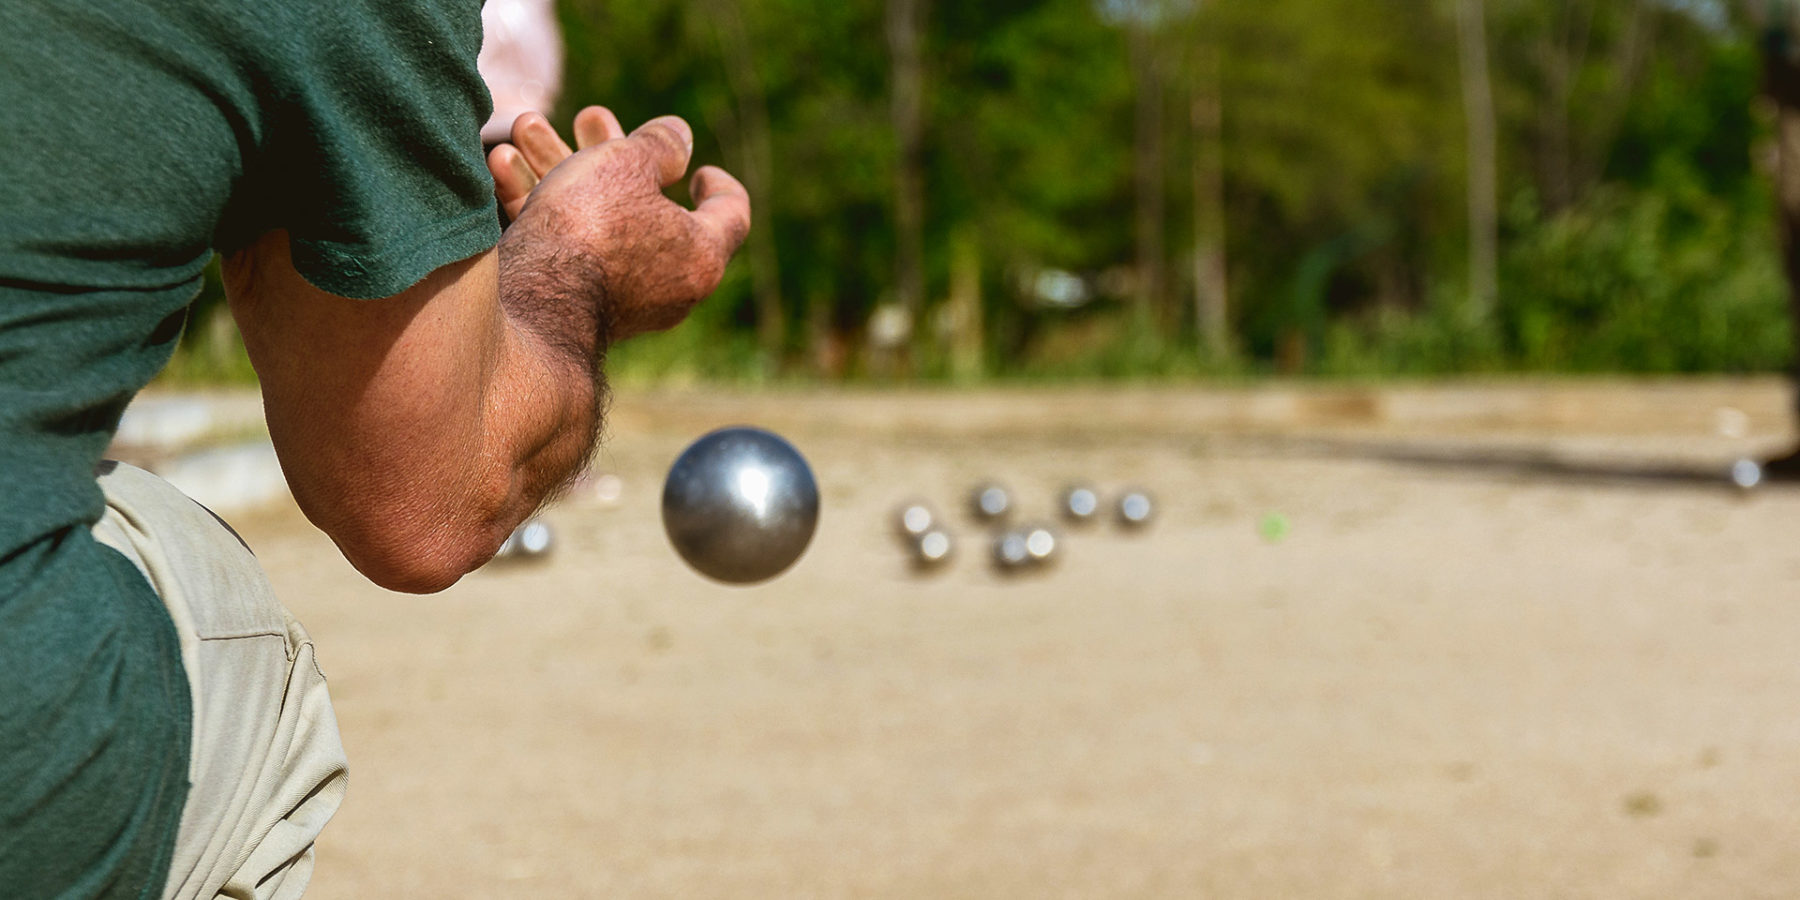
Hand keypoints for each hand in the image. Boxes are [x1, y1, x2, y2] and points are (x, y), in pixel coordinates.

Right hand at [487, 107, 750, 344]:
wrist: (528, 303)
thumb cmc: (591, 227)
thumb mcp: (627, 164)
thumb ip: (658, 145)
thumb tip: (680, 137)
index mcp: (701, 256)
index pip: (730, 215)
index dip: (719, 186)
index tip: (701, 170)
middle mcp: (669, 288)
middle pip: (648, 207)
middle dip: (610, 152)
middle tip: (589, 117)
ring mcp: (620, 301)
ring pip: (596, 220)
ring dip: (560, 168)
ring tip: (525, 126)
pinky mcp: (572, 305)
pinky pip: (564, 246)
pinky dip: (539, 205)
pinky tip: (502, 165)